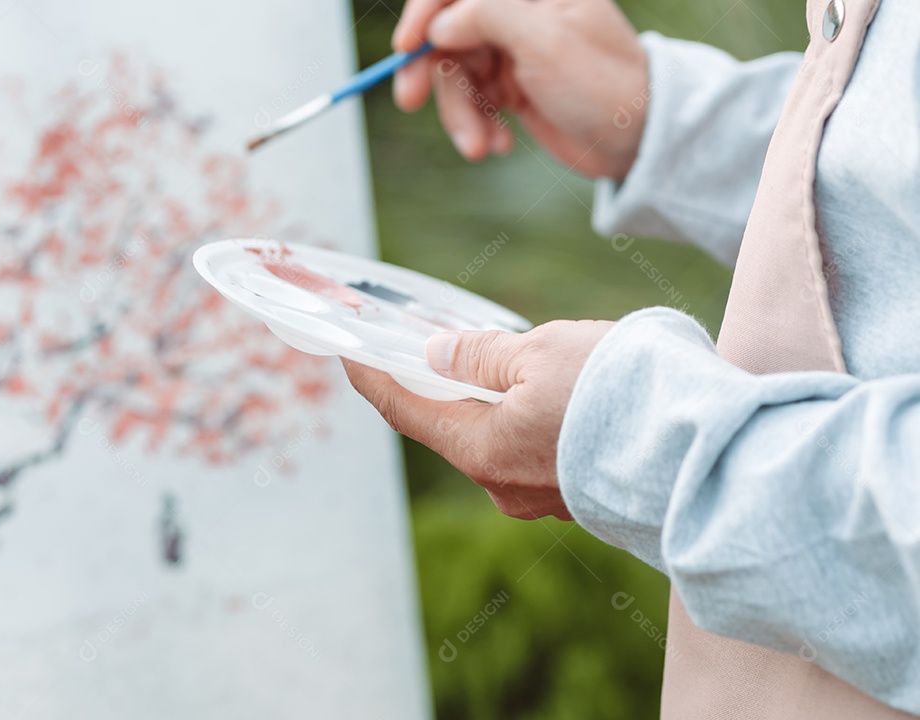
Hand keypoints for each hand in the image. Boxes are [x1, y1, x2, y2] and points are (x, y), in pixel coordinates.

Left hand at [342, 319, 613, 519]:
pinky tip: (546, 392)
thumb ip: (480, 356)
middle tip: (427, 345)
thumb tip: (438, 356)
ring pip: (496, 439)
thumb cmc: (617, 393)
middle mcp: (502, 485)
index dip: (373, 378)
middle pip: (451, 426)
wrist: (704, 449)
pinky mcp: (577, 495)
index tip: (350, 353)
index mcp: (480, 450)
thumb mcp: (538, 353)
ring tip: (499, 359)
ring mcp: (541, 498)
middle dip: (436, 385)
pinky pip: (534, 452)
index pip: (405, 411)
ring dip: (488, 400)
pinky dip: (524, 419)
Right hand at [393, 0, 647, 178]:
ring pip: (456, 74)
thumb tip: (439, 24)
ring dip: (460, 114)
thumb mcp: (545, 41)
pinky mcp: (512, 87)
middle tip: (410, 101)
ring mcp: (514, 50)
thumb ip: (488, 15)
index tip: (406, 47)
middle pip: (447, 32)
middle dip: (433, 71)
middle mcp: (519, 12)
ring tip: (479, 148)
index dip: (424, 11)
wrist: (638, 141)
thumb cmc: (604, 84)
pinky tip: (500, 145)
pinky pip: (473, 102)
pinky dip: (477, 125)